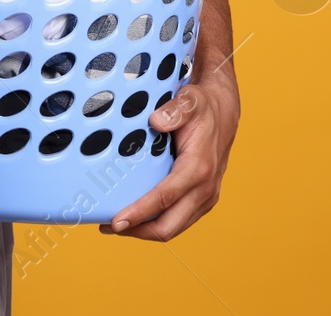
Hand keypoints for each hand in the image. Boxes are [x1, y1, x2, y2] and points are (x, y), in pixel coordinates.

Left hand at [100, 76, 239, 240]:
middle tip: (108, 226)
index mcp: (199, 168)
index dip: (139, 212)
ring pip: (173, 227)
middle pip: (169, 225)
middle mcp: (205, 189)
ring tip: (116, 224)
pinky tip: (136, 216)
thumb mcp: (190, 100)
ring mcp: (205, 197)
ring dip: (145, 230)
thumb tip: (156, 121)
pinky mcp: (201, 200)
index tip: (117, 221)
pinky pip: (177, 219)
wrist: (222, 113)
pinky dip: (156, 222)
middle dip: (137, 230)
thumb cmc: (203, 108)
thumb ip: (175, 110)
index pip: (164, 198)